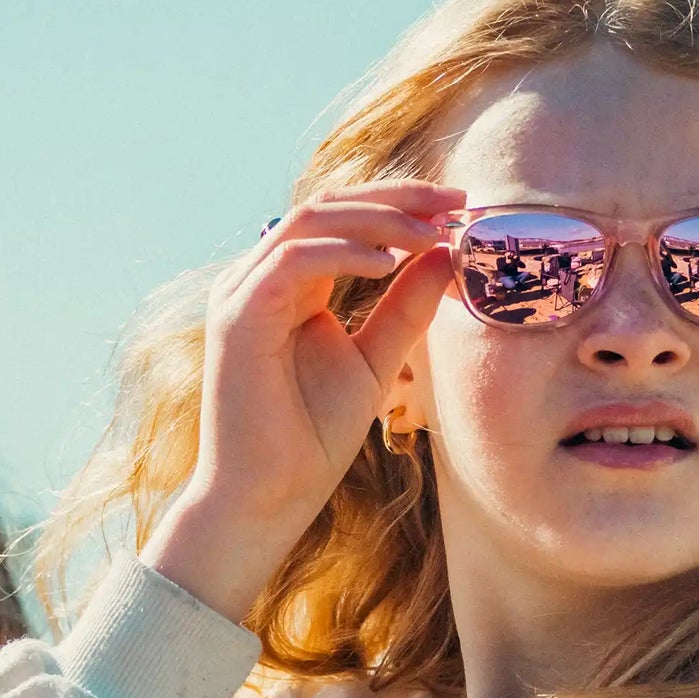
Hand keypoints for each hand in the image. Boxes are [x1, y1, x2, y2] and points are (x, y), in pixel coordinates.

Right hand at [142, 180, 460, 620]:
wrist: (267, 499)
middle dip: (397, 198)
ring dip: (377, 219)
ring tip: (432, 232)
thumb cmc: (311, 438)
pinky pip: (292, 261)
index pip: (343, 219)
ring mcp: (243, 293)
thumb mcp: (377, 359)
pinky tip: (390, 262)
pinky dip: (343, 254)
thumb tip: (445, 253)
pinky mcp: (238, 317)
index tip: (461, 208)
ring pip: (310, 221)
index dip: (401, 205)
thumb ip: (406, 307)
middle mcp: (261, 278)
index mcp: (290, 285)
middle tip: (456, 202)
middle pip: (328, 205)